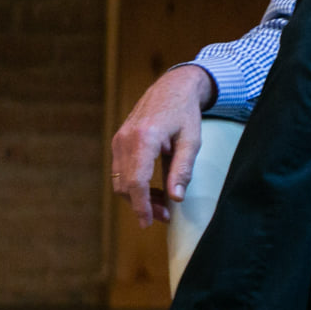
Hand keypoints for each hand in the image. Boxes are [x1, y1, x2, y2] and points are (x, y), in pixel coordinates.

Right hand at [109, 65, 213, 227]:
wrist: (173, 87)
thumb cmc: (185, 113)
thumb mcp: (192, 140)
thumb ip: (183, 169)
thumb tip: (176, 198)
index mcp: (144, 138)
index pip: (136, 181)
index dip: (141, 206)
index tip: (148, 222)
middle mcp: (125, 139)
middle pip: (126, 185)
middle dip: (142, 205)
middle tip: (164, 216)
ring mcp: (118, 140)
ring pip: (121, 180)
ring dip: (137, 196)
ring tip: (162, 205)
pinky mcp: (118, 141)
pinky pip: (121, 171)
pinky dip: (134, 184)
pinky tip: (153, 190)